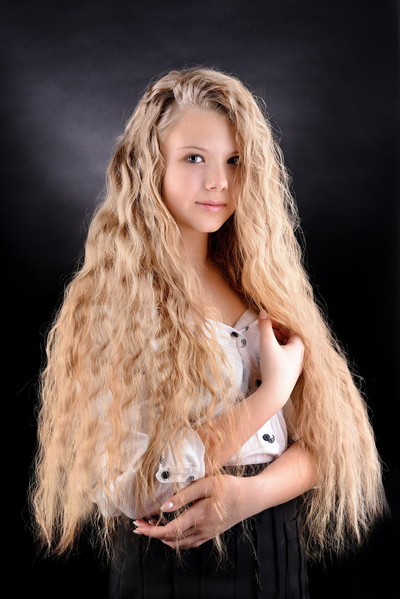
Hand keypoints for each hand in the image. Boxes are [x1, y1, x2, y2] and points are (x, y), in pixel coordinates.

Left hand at [132, 475, 246, 548]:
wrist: (250, 498)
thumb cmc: (229, 487)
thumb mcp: (206, 484)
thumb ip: (184, 496)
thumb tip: (164, 508)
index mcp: (199, 516)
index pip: (169, 530)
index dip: (151, 531)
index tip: (138, 525)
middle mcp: (201, 530)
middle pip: (170, 538)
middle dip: (152, 532)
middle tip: (138, 523)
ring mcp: (206, 534)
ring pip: (179, 543)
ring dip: (162, 536)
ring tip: (150, 525)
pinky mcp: (210, 534)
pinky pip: (188, 543)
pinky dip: (175, 540)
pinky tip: (169, 532)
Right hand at [258, 310, 304, 407]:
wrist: (275, 393)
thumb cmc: (273, 367)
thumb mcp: (267, 343)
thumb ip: (265, 327)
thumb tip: (263, 313)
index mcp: (300, 345)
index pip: (290, 327)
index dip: (278, 321)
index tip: (266, 320)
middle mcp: (301, 354)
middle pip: (290, 336)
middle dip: (276, 330)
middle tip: (264, 327)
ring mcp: (297, 364)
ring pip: (287, 346)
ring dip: (277, 340)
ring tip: (265, 338)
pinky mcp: (291, 372)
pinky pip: (286, 355)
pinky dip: (278, 349)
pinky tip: (269, 351)